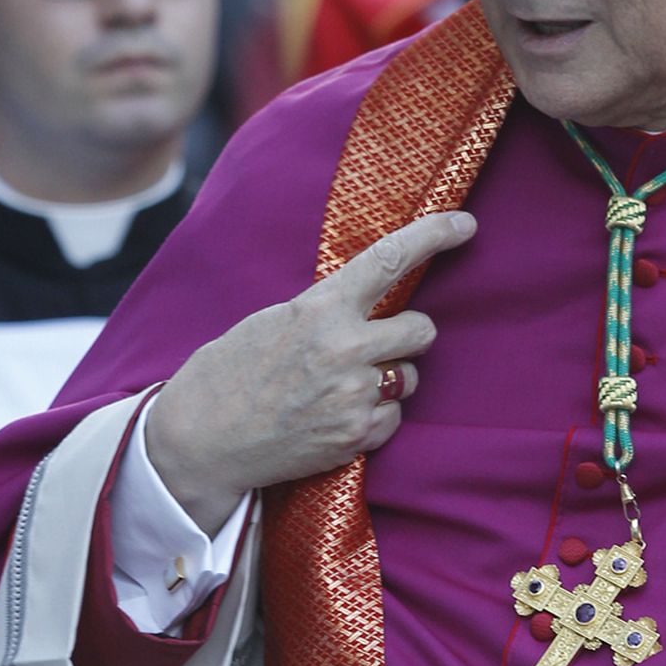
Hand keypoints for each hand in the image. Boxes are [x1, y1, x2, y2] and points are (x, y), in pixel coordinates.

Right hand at [146, 209, 475, 533]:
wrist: (201, 440)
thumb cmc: (231, 372)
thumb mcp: (275, 321)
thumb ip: (326, 310)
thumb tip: (372, 303)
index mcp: (320, 309)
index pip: (389, 260)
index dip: (433, 236)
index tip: (464, 224)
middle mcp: (345, 349)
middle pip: (421, 330)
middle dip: (408, 334)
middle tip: (378, 341)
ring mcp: (353, 396)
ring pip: (410, 377)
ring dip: (389, 378)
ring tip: (339, 387)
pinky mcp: (355, 437)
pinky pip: (393, 417)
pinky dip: (374, 417)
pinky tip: (334, 417)